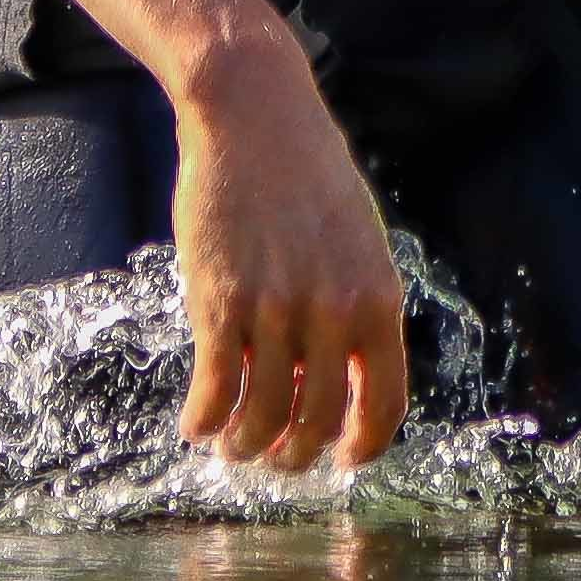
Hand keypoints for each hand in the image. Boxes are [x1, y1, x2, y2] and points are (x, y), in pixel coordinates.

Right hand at [159, 25, 414, 473]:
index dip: (361, 448)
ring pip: (263, 416)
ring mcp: (276, 309)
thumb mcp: (358, 245)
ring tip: (233, 446)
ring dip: (245, 446)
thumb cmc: (308, 178)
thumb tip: (337, 383)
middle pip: (317, 422)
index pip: (384, 405)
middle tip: (275, 457)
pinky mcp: (219, 302)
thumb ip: (355, 310)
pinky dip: (204, 420)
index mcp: (379, 300)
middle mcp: (334, 312)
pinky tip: (197, 424)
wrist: (254, 117)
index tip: (341, 463)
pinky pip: (214, 388)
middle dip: (294, 454)